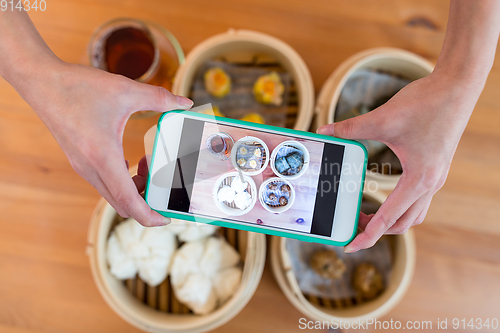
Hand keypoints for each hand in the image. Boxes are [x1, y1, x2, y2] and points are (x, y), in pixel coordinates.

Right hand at [19, 60, 191, 225]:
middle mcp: (90, 168)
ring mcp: (83, 167)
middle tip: (162, 183)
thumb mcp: (126, 90)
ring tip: (148, 165)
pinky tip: (132, 160)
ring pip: (113, 194)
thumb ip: (160, 98)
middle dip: (146, 200)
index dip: (149, 216)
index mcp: (102, 157)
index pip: (128, 202)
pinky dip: (122, 179)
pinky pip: (105, 182)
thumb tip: (184, 102)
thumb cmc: (79, 87)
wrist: (41, 82)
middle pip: (122, 203)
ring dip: (134, 188)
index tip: (166, 219)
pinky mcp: (79, 161)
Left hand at [318, 72, 479, 251]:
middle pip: (403, 223)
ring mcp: (435, 177)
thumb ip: (351, 128)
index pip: (389, 218)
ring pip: (413, 213)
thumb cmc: (426, 103)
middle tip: (353, 224)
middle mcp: (431, 183)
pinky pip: (418, 199)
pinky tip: (386, 195)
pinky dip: (400, 205)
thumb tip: (325, 131)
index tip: (350, 245)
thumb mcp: (382, 118)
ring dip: (391, 219)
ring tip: (367, 213)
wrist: (457, 86)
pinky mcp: (435, 168)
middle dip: (378, 229)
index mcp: (420, 179)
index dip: (367, 235)